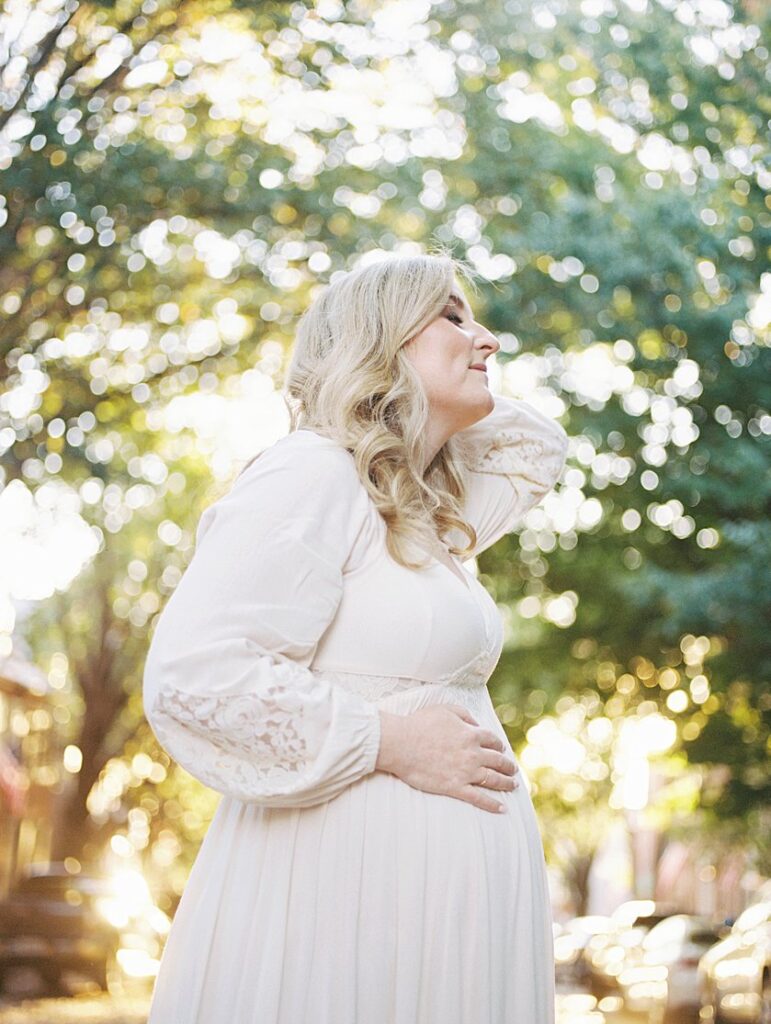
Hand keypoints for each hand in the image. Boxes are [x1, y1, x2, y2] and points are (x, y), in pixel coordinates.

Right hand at [375, 704, 519, 812]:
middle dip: (508, 766)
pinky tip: (502, 809)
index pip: (493, 741)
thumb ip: (464, 714)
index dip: (499, 745)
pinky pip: (479, 798)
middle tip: (513, 770)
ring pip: (493, 779)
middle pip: (498, 761)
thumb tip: (476, 723)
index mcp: (471, 734)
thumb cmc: (419, 724)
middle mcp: (473, 754)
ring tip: (513, 786)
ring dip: (506, 783)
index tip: (502, 749)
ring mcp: (465, 772)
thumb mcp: (444, 709)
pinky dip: (492, 805)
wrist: (401, 743)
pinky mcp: (455, 787)